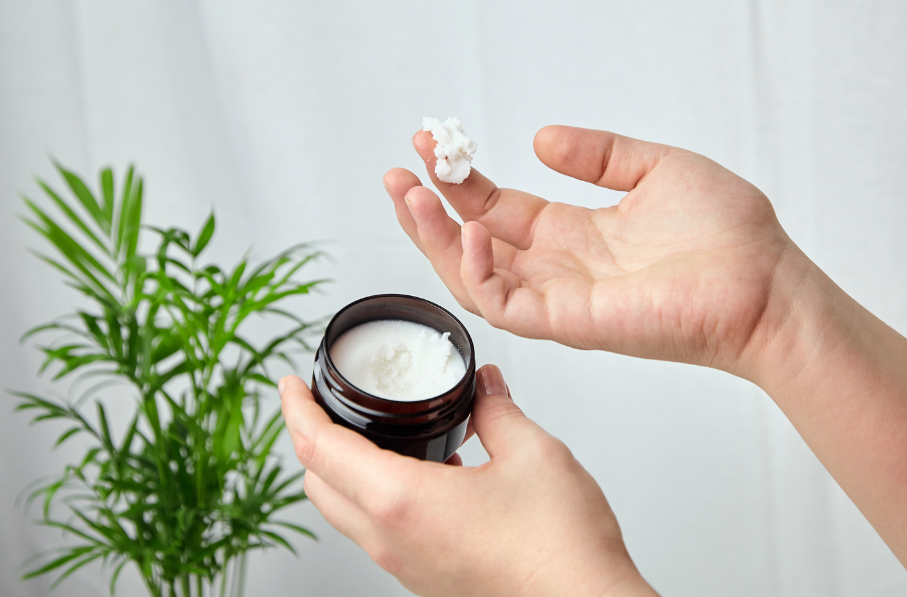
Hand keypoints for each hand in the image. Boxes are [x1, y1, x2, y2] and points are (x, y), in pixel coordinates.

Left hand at [279, 366, 656, 596]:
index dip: (297, 410)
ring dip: (343, 471)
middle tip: (322, 406)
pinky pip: (379, 534)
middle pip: (319, 486)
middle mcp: (392, 541)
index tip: (291, 384)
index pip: (320, 450)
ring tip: (371, 435)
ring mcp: (407, 567)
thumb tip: (486, 387)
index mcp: (403, 502)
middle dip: (311, 440)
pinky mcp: (427, 579)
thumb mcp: (533, 454)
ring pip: (346, 514)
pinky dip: (377, 497)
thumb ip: (499, 411)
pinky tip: (422, 475)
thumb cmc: (559, 549)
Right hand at [383, 126, 796, 375]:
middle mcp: (557, 268)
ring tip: (409, 195)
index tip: (432, 143)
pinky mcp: (570, 322)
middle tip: (398, 172)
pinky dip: (476, 271)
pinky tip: (468, 230)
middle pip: (470, 243)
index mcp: (573, 233)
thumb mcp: (655, 168)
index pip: (496, 208)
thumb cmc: (728, 235)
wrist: (766, 282)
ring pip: (471, 277)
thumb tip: (542, 139)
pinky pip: (504, 303)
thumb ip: (598, 155)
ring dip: (433, 239)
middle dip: (428, 209)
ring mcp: (559, 298)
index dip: (460, 179)